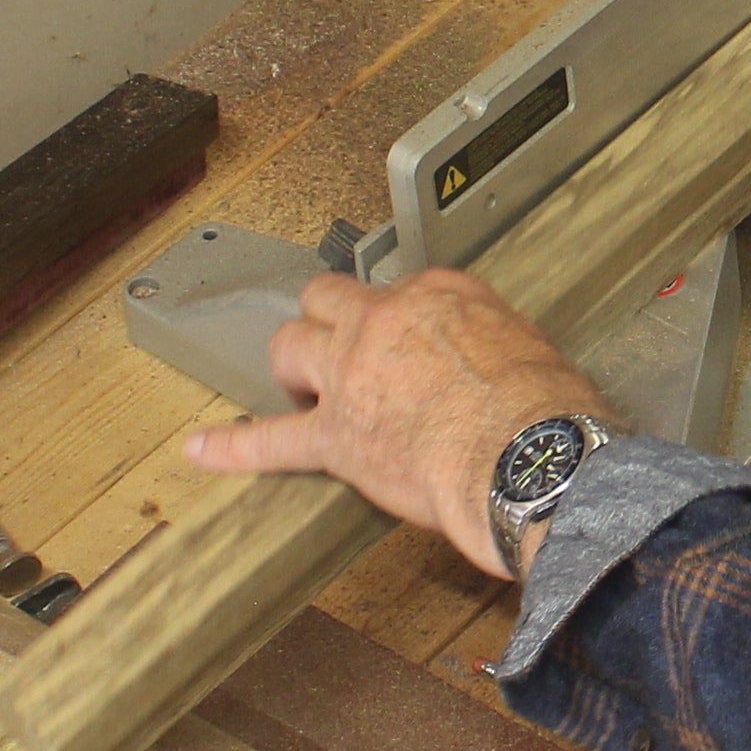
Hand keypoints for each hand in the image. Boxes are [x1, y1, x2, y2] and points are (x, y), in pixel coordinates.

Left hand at [180, 269, 608, 575]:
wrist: (531, 458)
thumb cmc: (548, 414)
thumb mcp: (534, 350)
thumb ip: (496, 348)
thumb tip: (499, 374)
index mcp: (439, 295)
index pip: (398, 292)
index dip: (397, 324)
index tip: (405, 345)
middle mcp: (385, 321)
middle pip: (329, 301)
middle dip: (327, 323)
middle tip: (338, 353)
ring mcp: (352, 375)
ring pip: (290, 347)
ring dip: (291, 367)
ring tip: (298, 389)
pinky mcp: (336, 435)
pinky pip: (270, 440)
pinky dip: (233, 448)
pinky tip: (202, 450)